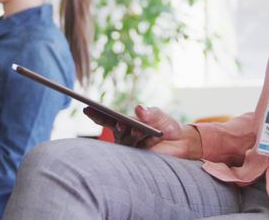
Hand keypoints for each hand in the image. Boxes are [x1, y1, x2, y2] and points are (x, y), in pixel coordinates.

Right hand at [83, 105, 202, 159]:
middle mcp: (124, 135)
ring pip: (125, 140)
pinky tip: (147, 138)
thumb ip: (151, 112)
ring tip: (139, 130)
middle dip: (117, 125)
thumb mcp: (160, 116)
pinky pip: (135, 152)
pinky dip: (141, 144)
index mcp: (125, 123)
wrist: (181, 143)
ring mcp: (130, 148)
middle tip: (121, 123)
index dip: (96, 114)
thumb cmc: (167, 126)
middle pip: (114, 129)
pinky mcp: (138, 159)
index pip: (107, 118)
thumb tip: (139, 109)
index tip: (87, 108)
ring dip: (133, 134)